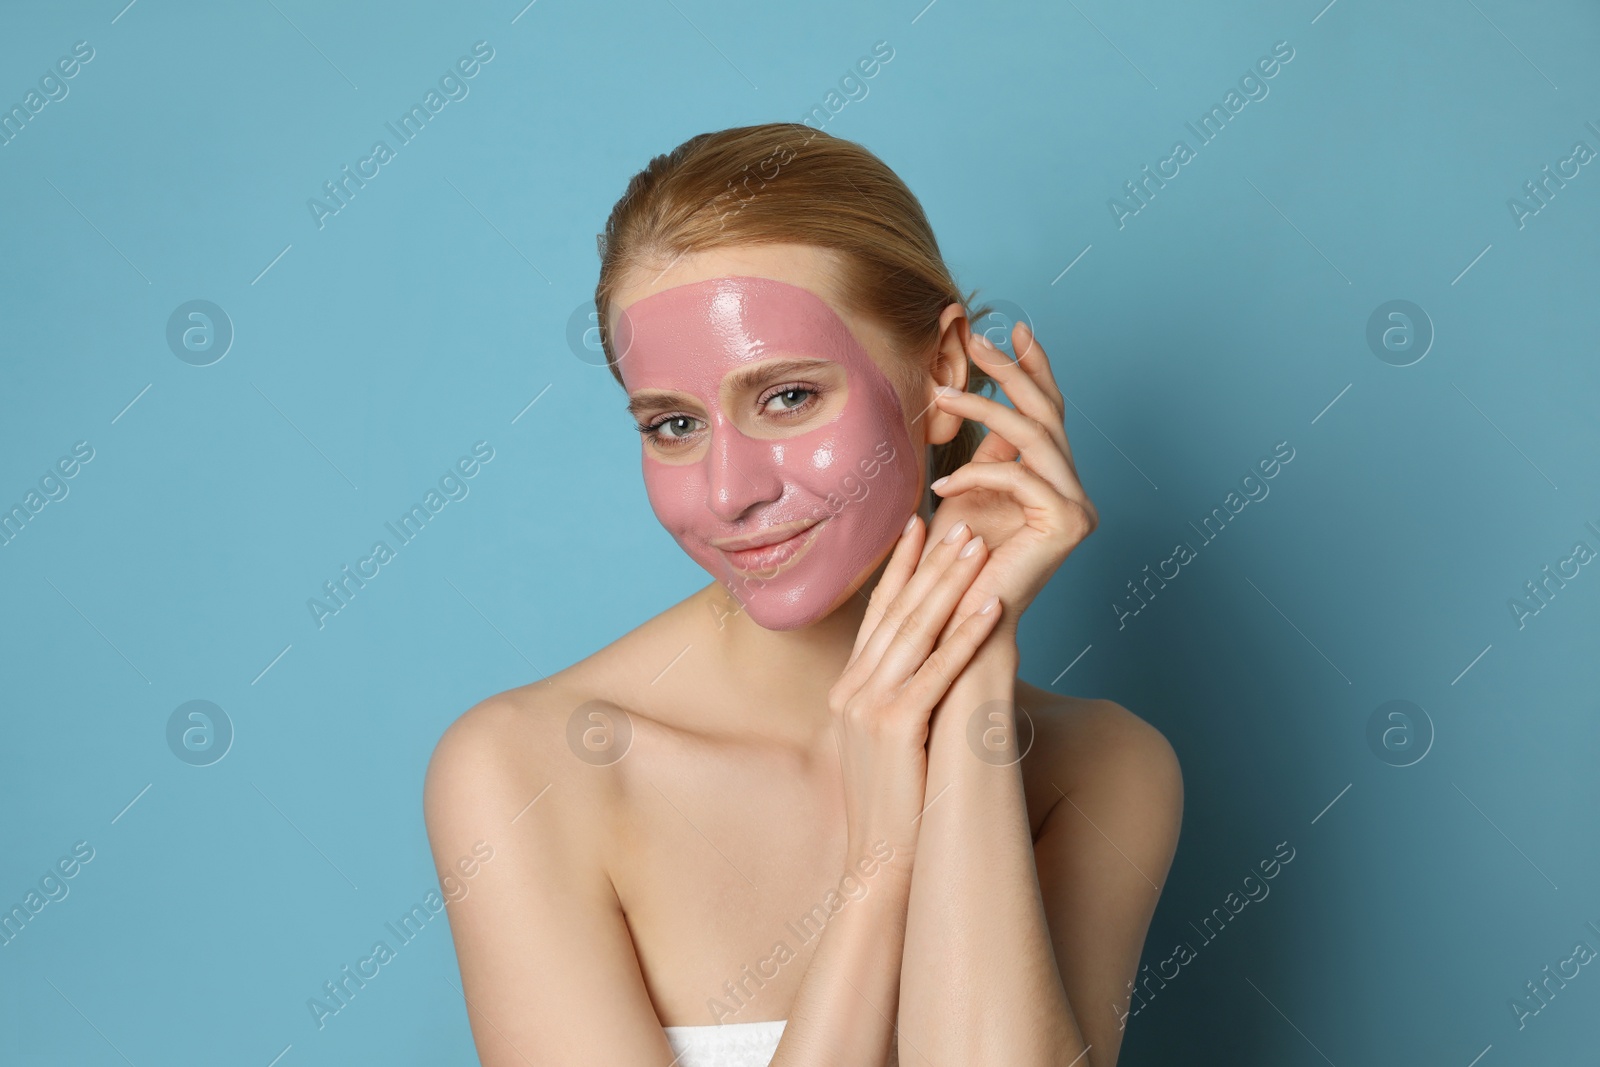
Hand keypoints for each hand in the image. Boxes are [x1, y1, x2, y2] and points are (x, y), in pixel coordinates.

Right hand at [830, 514, 1002, 861]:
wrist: (878, 865)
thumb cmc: (892, 810)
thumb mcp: (881, 744)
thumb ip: (894, 701)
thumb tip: (921, 674)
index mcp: (847, 690)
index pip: (876, 615)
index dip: (899, 569)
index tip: (918, 527)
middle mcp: (852, 691)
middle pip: (896, 612)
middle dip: (930, 564)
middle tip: (959, 524)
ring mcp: (869, 707)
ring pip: (915, 630)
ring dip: (950, 584)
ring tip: (977, 547)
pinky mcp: (896, 727)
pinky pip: (938, 670)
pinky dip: (966, 634)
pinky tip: (992, 607)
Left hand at [923, 320, 1097, 634]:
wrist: (959, 623)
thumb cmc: (955, 564)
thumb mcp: (968, 492)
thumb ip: (987, 451)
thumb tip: (984, 400)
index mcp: (1055, 482)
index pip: (1049, 413)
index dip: (1034, 367)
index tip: (1012, 329)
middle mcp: (1074, 492)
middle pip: (1047, 414)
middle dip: (1012, 369)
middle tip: (976, 337)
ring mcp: (1077, 508)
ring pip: (1033, 436)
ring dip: (985, 409)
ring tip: (942, 396)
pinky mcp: (1067, 525)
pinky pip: (1022, 477)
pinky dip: (979, 472)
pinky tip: (944, 484)